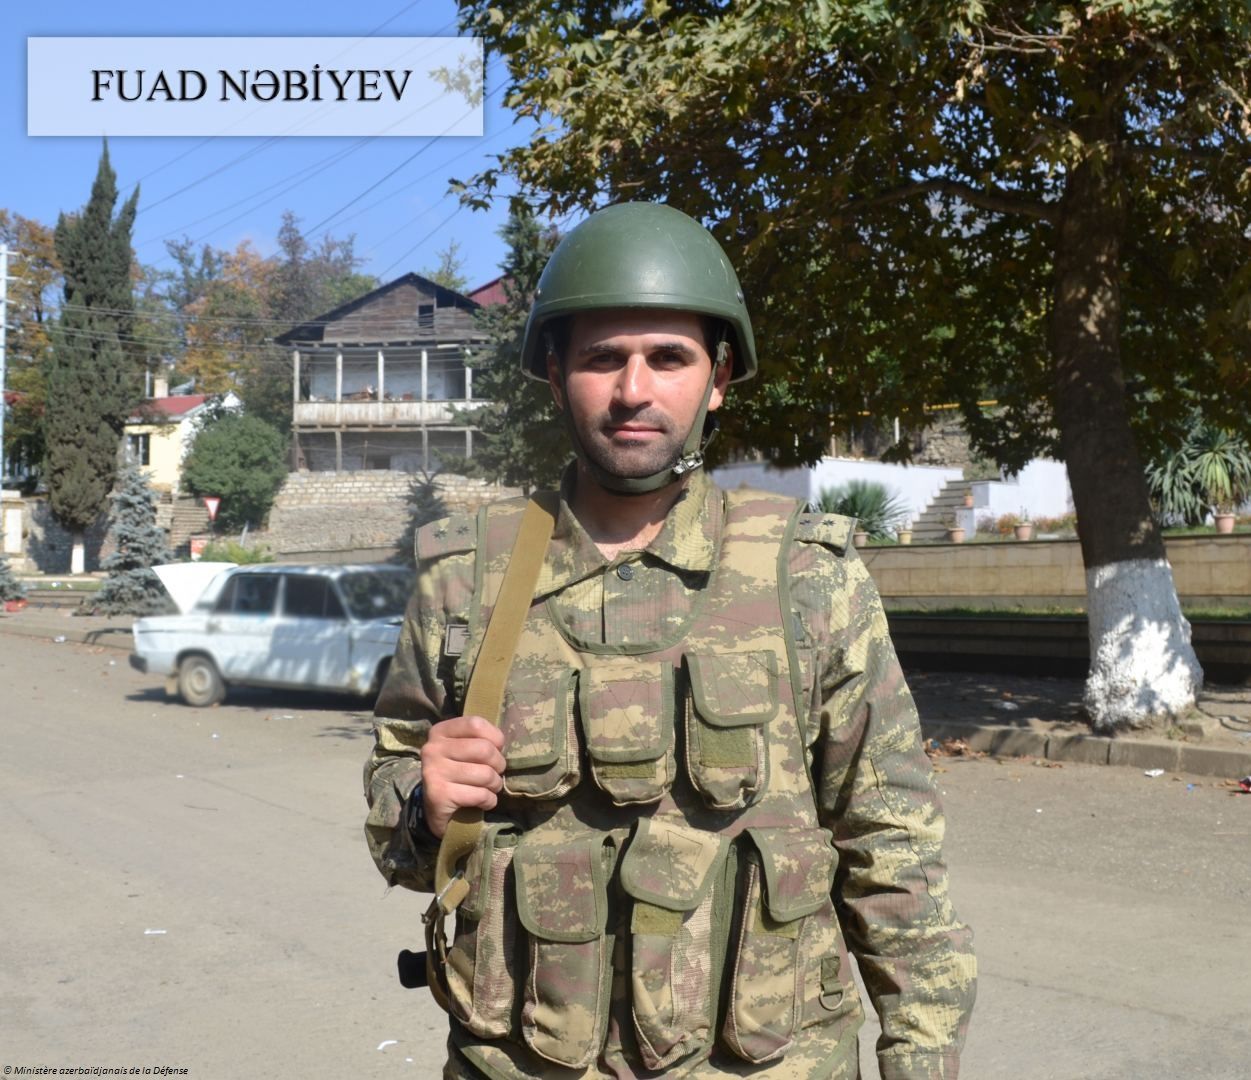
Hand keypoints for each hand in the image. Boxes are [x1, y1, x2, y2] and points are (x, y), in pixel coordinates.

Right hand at [420, 715, 506, 838]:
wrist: (434, 808)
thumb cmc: (456, 772)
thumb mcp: (461, 749)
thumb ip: (478, 739)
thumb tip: (501, 743)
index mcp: (440, 732)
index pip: (476, 724)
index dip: (495, 737)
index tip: (496, 749)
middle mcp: (433, 749)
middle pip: (484, 749)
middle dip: (499, 764)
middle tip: (496, 772)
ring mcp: (434, 772)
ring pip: (485, 774)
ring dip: (495, 784)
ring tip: (491, 787)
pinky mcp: (439, 795)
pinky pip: (480, 795)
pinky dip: (489, 800)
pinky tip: (485, 801)